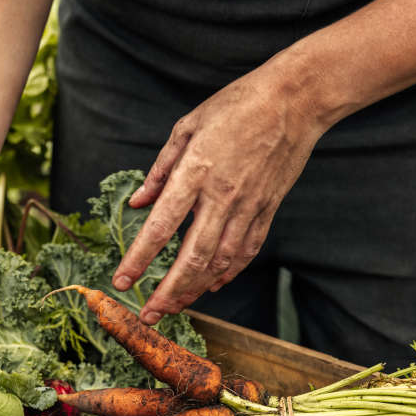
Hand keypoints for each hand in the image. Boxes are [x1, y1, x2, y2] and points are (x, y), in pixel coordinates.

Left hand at [111, 62, 326, 323]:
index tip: (121, 282)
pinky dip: (228, 273)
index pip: (161, 226)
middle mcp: (222, 196)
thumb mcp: (188, 126)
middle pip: (192, 257)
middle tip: (149, 315)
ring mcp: (248, 206)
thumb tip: (138, 202)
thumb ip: (161, 169)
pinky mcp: (268, 209)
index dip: (139, 259)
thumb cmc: (237, 105)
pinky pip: (246, 251)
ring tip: (175, 306)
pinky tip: (212, 286)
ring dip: (195, 289)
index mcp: (196, 172)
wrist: (295, 100)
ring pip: (220, 262)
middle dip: (168, 292)